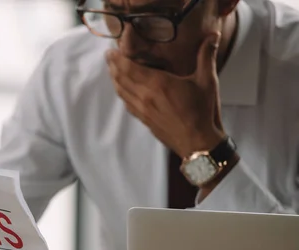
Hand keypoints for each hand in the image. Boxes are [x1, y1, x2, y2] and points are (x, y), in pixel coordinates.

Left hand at [106, 33, 224, 157]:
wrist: (197, 142)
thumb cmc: (202, 111)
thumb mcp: (207, 80)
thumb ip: (207, 55)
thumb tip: (214, 34)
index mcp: (157, 83)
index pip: (129, 67)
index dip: (118, 57)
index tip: (111, 49)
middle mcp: (145, 96)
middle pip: (121, 78)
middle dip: (112, 65)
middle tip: (108, 56)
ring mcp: (142, 109)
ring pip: (121, 91)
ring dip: (114, 79)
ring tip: (111, 69)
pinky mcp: (143, 119)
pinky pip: (127, 103)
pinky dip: (121, 93)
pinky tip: (121, 90)